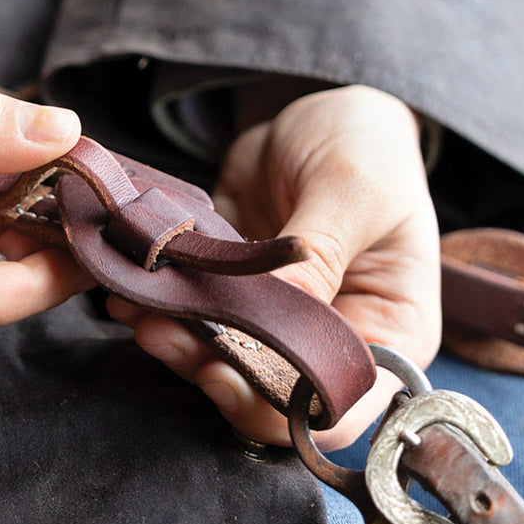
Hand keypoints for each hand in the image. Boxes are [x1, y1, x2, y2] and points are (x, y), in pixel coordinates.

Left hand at [108, 85, 439, 448]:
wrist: (314, 112)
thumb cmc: (363, 144)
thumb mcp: (353, 189)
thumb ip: (317, 251)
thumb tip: (278, 309)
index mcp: (391, 331)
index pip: (343, 410)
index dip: (282, 410)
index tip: (224, 377)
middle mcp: (338, 342)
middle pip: (275, 397)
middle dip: (214, 375)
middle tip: (163, 336)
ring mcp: (281, 325)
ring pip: (227, 366)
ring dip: (179, 348)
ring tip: (140, 313)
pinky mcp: (235, 302)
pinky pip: (198, 324)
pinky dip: (165, 315)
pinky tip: (131, 294)